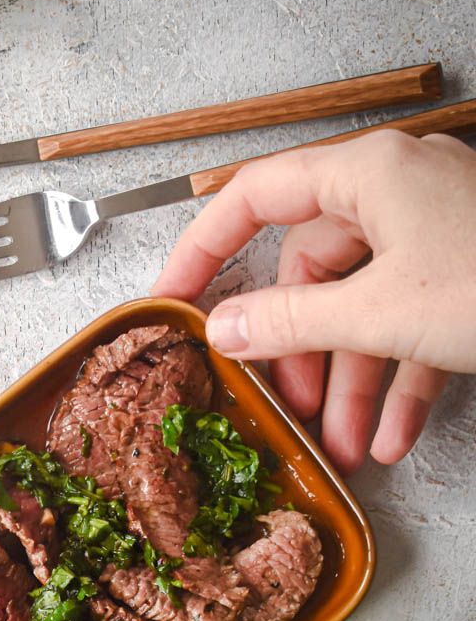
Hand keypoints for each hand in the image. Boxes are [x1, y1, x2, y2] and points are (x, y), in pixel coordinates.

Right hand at [153, 131, 475, 471]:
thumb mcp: (381, 311)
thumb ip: (291, 322)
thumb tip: (225, 328)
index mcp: (365, 174)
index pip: (255, 195)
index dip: (204, 247)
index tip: (174, 297)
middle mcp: (397, 194)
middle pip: (315, 270)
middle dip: (302, 353)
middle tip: (283, 405)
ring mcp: (436, 234)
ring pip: (366, 310)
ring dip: (350, 384)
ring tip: (340, 446)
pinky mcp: (466, 276)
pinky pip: (414, 328)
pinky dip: (399, 382)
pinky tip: (390, 436)